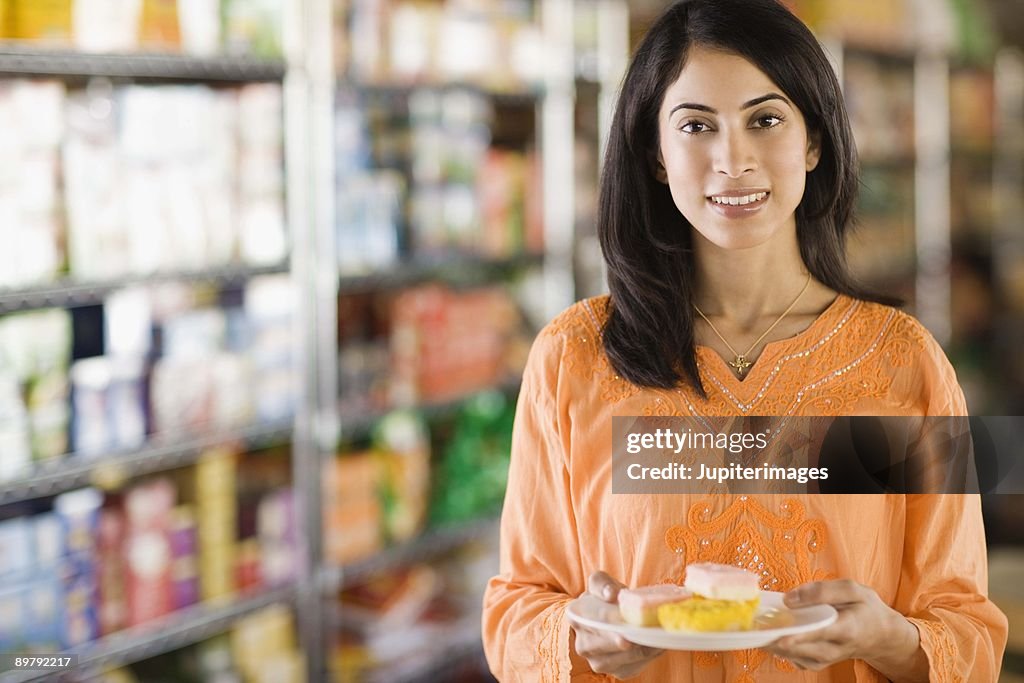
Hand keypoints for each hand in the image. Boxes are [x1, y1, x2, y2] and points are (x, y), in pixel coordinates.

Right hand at [567, 571, 664, 679]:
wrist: (614, 616)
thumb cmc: (607, 597)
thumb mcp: (601, 582)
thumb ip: (603, 584)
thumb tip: (611, 594)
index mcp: (576, 617)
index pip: (595, 619)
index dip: (610, 620)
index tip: (622, 623)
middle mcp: (582, 644)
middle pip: (606, 644)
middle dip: (625, 639)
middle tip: (639, 635)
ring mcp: (598, 662)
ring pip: (622, 658)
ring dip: (640, 648)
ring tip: (654, 636)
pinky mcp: (617, 671)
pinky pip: (633, 667)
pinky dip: (647, 656)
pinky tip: (655, 644)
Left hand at [765, 580, 925, 680]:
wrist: (880, 636)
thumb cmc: (866, 609)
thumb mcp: (854, 590)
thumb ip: (822, 591)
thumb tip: (790, 598)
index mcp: (847, 629)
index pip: (821, 634)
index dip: (801, 636)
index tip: (782, 636)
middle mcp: (835, 649)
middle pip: (803, 649)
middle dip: (777, 638)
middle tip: (756, 627)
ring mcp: (825, 659)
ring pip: (794, 656)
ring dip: (772, 643)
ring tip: (756, 628)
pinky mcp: (816, 662)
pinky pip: (792, 657)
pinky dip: (777, 646)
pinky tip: (767, 632)